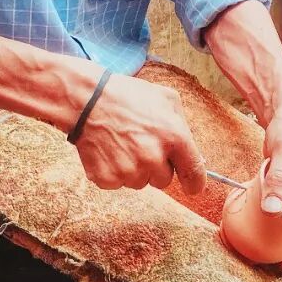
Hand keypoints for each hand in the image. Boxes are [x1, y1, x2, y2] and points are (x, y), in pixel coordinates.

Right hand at [72, 74, 206, 193]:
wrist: (87, 99)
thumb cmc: (128, 96)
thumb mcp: (165, 98)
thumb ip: (182, 125)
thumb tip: (191, 152)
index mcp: (174, 137)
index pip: (194, 174)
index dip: (194, 183)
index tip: (192, 186)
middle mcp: (153, 158)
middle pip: (164, 180)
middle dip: (157, 166)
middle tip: (141, 143)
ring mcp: (129, 171)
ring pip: (140, 183)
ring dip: (135, 169)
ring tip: (123, 143)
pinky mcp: (108, 179)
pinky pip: (119, 184)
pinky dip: (115, 171)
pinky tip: (110, 150)